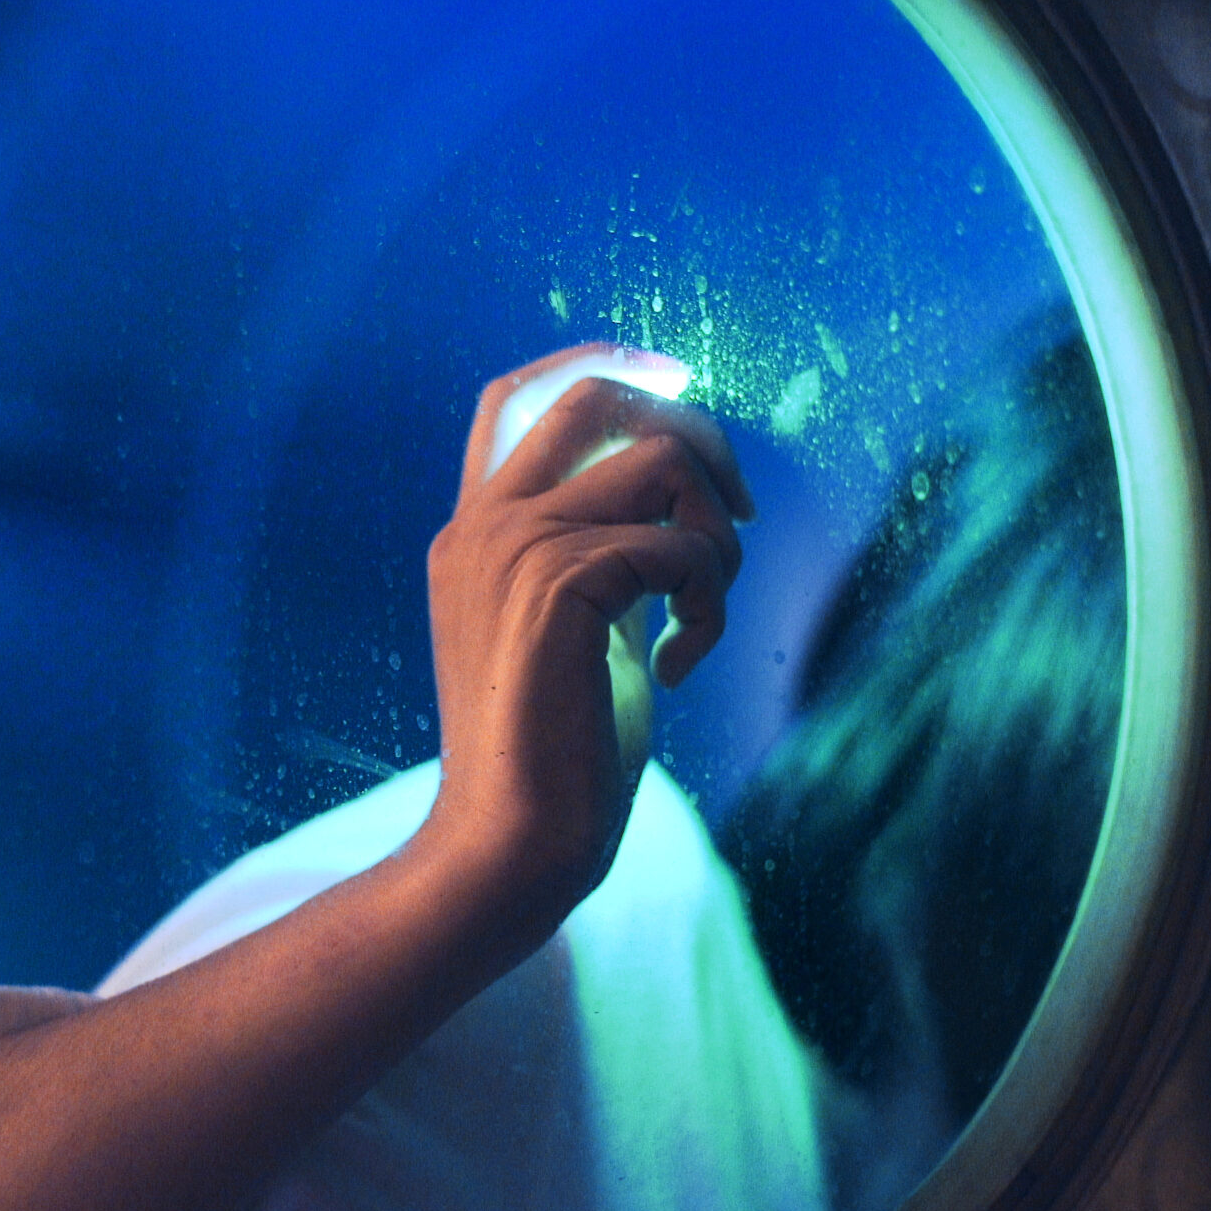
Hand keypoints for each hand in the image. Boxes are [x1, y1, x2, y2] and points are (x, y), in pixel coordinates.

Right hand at [417, 345, 752, 929]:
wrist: (507, 844)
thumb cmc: (553, 760)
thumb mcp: (576, 636)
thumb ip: (602, 564)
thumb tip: (681, 516)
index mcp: (473, 532)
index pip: (518, 398)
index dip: (601, 365)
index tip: (680, 387)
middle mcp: (483, 524)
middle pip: (598, 398)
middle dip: (695, 435)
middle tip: (737, 514)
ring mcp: (514, 548)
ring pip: (660, 460)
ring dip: (716, 534)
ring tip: (703, 614)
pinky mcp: (558, 584)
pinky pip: (679, 546)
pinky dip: (708, 604)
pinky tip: (679, 667)